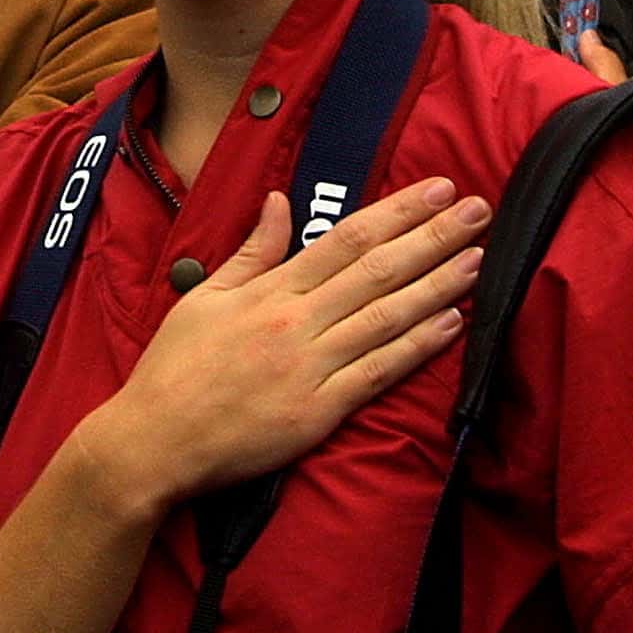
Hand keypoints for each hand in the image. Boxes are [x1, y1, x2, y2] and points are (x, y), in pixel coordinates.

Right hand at [78, 180, 488, 518]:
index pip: (345, 239)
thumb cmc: (174, 369)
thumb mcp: (204, 298)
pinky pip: (378, 372)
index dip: (396, 212)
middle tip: (477, 210)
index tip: (435, 190)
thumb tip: (280, 202)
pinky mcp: (319, 412)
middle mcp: (296, 323)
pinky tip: (452, 325)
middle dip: (433, 237)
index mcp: (270, 291)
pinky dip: (418, 346)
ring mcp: (310, 367)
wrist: (155, 442)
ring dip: (437, 285)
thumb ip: (252, 252)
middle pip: (377, 270)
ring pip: (387, 316)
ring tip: (477, 258)